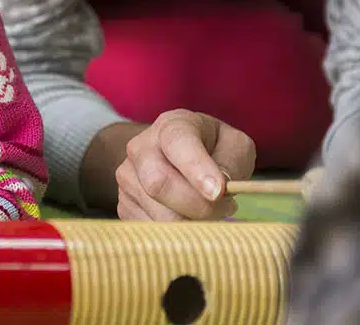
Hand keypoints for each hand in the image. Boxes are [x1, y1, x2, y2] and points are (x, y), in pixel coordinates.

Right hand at [115, 109, 255, 220]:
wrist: (177, 159)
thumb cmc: (213, 150)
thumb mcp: (234, 145)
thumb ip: (232, 162)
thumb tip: (218, 190)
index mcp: (171, 126)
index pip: (178, 143)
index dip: (196, 169)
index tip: (218, 192)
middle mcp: (141, 148)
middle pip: (158, 183)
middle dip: (198, 206)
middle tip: (226, 207)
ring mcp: (128, 178)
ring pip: (159, 214)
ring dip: (193, 223)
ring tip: (210, 211)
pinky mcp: (125, 206)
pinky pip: (152, 231)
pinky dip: (179, 234)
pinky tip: (189, 218)